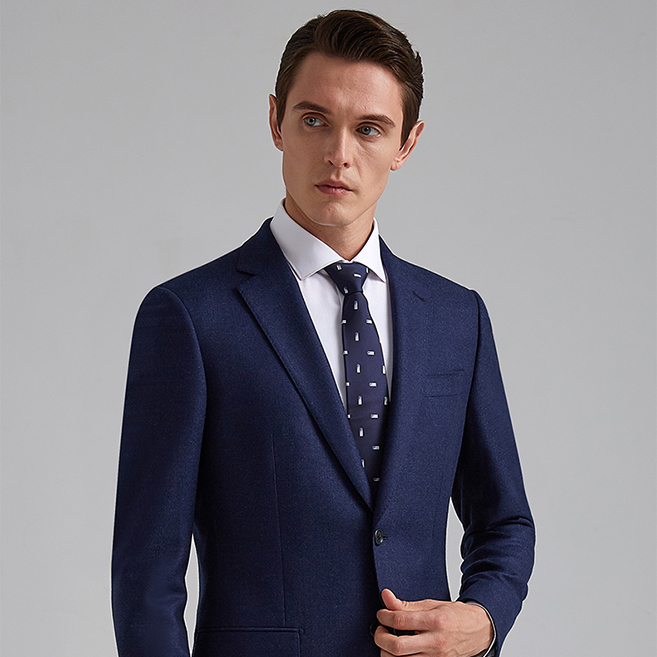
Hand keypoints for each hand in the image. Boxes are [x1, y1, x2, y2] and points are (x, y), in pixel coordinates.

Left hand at [374, 589, 492, 656]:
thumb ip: (406, 604)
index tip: (381, 614)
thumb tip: (386, 597)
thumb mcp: (432, 604)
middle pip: (398, 647)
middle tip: (380, 630)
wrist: (478, 631)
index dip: (384, 616)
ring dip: (387, 652)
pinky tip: (398, 651)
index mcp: (434, 621)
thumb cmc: (455, 616)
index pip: (400, 621)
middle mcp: (435, 642)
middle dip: (381, 638)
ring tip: (387, 641)